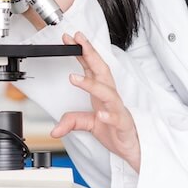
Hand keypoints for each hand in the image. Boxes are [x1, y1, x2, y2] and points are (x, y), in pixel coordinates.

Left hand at [51, 32, 140, 173]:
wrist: (132, 148)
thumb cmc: (114, 130)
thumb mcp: (88, 124)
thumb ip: (72, 121)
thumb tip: (55, 129)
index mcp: (101, 92)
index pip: (92, 67)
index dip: (82, 51)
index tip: (70, 38)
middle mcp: (110, 97)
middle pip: (101, 71)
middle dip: (89, 54)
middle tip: (77, 40)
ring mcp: (117, 109)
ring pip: (107, 93)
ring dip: (90, 84)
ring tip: (74, 78)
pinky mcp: (122, 125)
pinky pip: (116, 118)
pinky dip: (108, 115)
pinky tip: (99, 114)